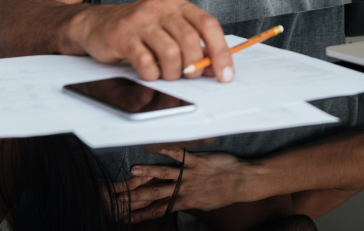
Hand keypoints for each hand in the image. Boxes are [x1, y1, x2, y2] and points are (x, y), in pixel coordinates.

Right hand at [70, 0, 233, 81]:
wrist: (96, 23)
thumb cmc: (138, 30)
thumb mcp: (168, 30)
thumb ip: (192, 45)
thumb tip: (215, 68)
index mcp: (177, 4)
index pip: (208, 25)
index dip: (221, 52)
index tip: (225, 74)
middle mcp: (161, 8)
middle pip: (191, 40)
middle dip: (193, 66)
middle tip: (187, 75)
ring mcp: (141, 20)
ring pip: (171, 52)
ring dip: (172, 72)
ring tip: (166, 74)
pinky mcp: (123, 36)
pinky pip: (146, 61)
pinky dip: (152, 74)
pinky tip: (149, 72)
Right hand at [120, 147, 255, 222]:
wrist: (242, 182)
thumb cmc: (226, 193)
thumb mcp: (206, 205)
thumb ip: (191, 202)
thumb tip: (182, 203)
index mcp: (186, 201)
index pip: (160, 209)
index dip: (143, 213)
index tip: (129, 216)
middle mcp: (184, 189)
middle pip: (156, 193)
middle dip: (137, 196)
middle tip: (121, 198)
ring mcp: (190, 175)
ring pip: (164, 174)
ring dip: (147, 173)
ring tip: (132, 172)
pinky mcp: (197, 161)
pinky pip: (180, 154)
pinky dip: (167, 150)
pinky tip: (156, 146)